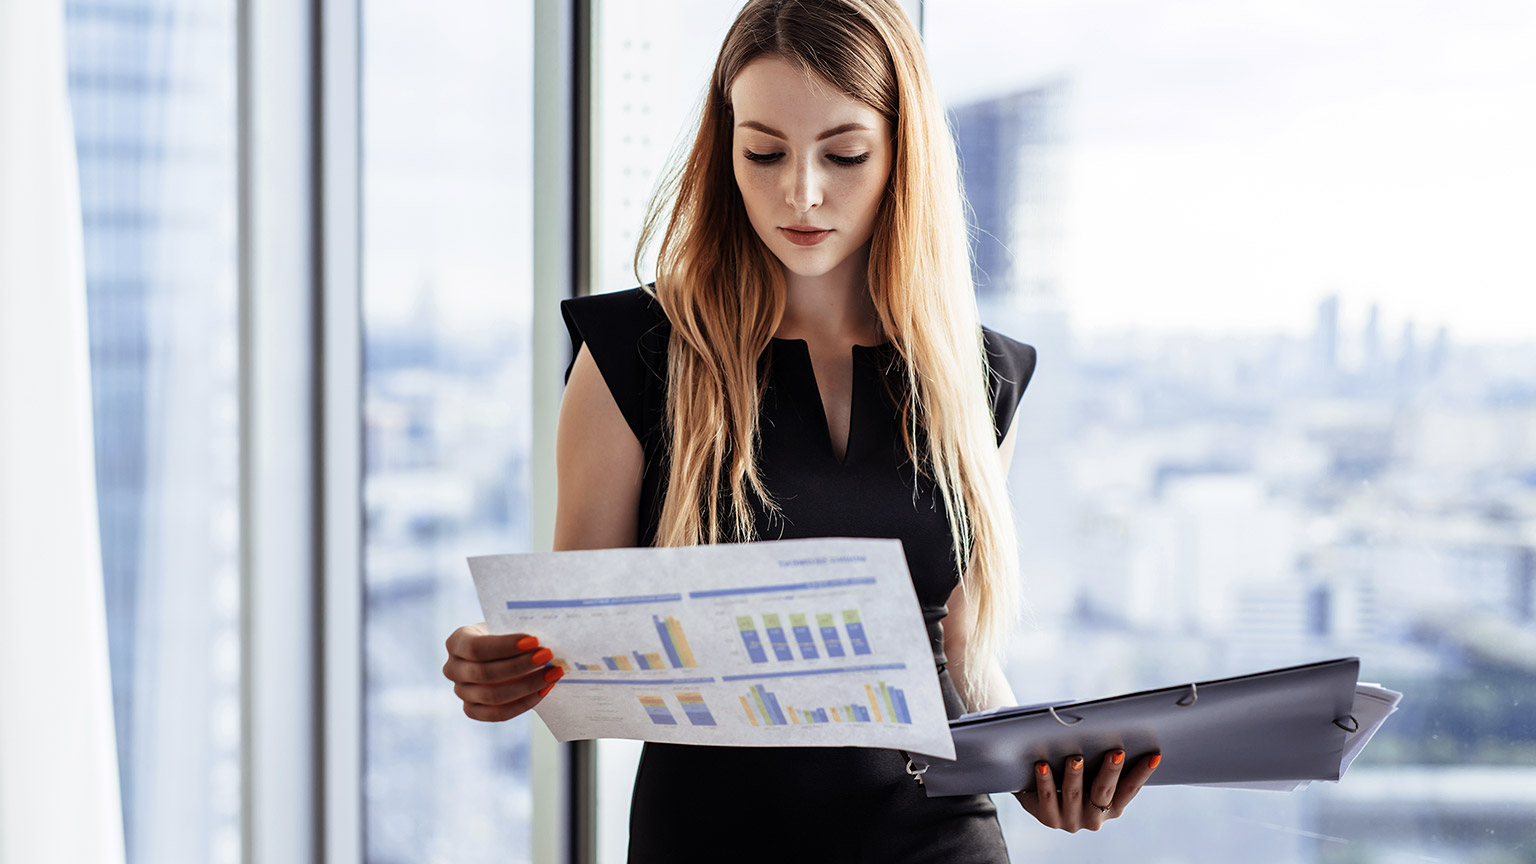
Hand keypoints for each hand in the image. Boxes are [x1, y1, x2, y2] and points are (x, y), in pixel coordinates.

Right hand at [443, 622, 563, 721]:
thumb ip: (519, 632)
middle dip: (520, 665)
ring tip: (552, 674)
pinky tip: (544, 690)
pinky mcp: (471, 710)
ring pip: (492, 696)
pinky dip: (523, 703)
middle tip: (548, 656)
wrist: (503, 653)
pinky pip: (497, 714)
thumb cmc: (506, 635)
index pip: (476, 647)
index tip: (535, 641)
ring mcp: (460, 691)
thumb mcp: (506, 626)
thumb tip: (546, 639)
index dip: (506, 646)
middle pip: (485, 673)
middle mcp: (452, 667)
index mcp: (457, 641)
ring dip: (527, 685)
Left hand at [1013, 750, 1160, 832]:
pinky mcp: (1049, 818)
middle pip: (1104, 792)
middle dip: (1111, 771)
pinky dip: (1046, 781)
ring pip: (1074, 794)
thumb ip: (1103, 758)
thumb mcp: (1090, 769)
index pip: (1130, 790)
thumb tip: (1115, 728)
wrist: (1038, 791)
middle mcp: (1094, 818)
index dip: (1142, 773)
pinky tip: (1042, 766)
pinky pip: (1047, 797)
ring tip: (1075, 758)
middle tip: (1116, 752)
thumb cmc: (1071, 772)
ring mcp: (1071, 820)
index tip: (1154, 755)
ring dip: (1075, 775)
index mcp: (1112, 808)